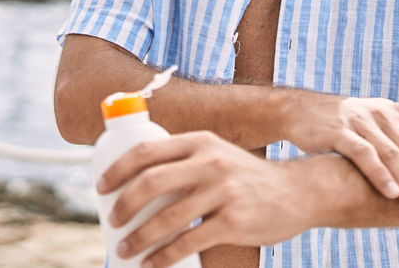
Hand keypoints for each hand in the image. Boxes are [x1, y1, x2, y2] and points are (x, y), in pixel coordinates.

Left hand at [96, 130, 309, 266]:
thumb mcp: (218, 155)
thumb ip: (185, 163)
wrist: (298, 192)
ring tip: (125, 250)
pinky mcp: (234, 220)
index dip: (117, 169)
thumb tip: (136, 185)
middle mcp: (210, 162)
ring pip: (167, 218)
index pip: (147, 151)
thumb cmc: (247, 178)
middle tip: (112, 221)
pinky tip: (153, 265)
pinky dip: (164, 257)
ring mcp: (223, 191)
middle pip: (151, 183)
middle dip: (123, 205)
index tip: (101, 187)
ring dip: (139, 238)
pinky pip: (188, 242)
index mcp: (200, 142)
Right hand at [283, 91, 398, 221]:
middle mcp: (383, 114)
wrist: (303, 111)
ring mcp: (360, 121)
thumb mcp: (386, 114)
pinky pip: (363, 154)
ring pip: (393, 155)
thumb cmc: (351, 120)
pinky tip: (391, 193)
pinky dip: (380, 173)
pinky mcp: (339, 131)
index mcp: (398, 112)